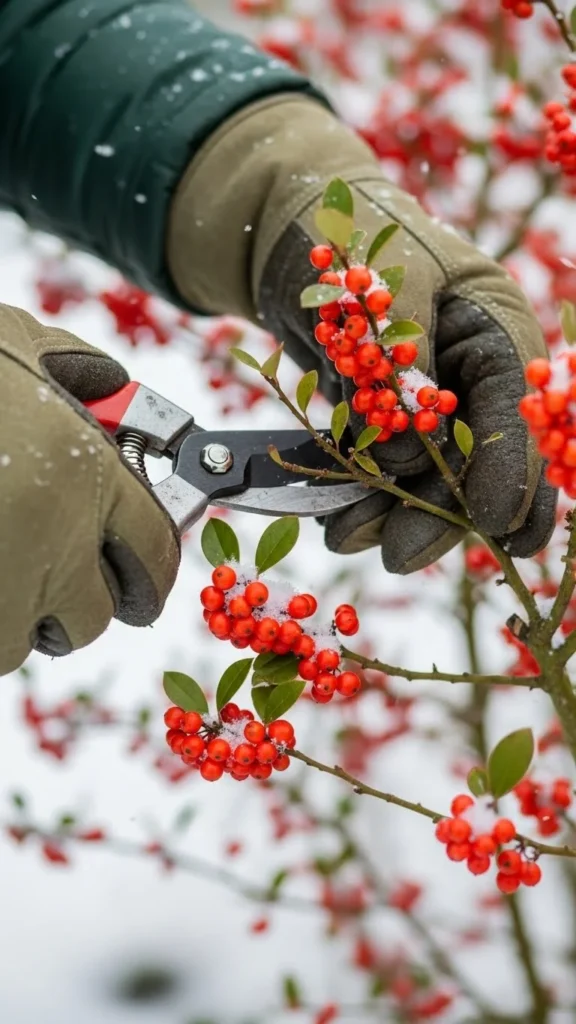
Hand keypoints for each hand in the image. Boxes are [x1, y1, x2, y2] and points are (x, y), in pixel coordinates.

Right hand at [0, 305, 179, 674]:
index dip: (145, 564)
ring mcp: (1, 585)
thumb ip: (80, 373)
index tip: (132, 566)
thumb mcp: (20, 342)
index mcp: (87, 472)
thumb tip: (110, 390)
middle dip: (72, 600)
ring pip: (21, 643)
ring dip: (11, 618)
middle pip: (93, 617)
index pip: (156, 555)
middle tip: (43, 565)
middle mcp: (54, 539)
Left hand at [167, 96, 556, 572]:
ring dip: (394, 514)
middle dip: (442, 512)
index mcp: (494, 329)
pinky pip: (384, 472)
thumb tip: (408, 438)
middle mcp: (468, 375)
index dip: (511, 472)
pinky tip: (342, 521)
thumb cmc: (350, 231)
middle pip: (473, 461)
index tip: (496, 524)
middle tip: (402, 552)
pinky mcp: (385, 421)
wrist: (293, 230)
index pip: (514, 412)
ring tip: (350, 537)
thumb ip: (405, 355)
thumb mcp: (387, 278)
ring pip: (426, 478)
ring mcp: (427, 403)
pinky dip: (364, 498)